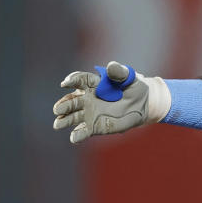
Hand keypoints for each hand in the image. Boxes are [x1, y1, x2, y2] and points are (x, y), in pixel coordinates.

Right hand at [52, 61, 171, 143]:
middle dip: (64, 105)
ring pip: (73, 117)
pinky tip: (75, 136)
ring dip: (64, 120)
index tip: (66, 83)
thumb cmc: (134, 86)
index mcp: (93, 84)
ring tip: (58, 124)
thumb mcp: (129, 77)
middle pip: (72, 101)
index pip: (79, 80)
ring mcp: (89, 113)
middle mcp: (87, 99)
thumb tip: (110, 66)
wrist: (143, 104)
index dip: (72, 80)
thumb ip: (119, 72)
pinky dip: (77, 135)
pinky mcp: (95, 126)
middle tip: (58, 109)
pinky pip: (83, 131)